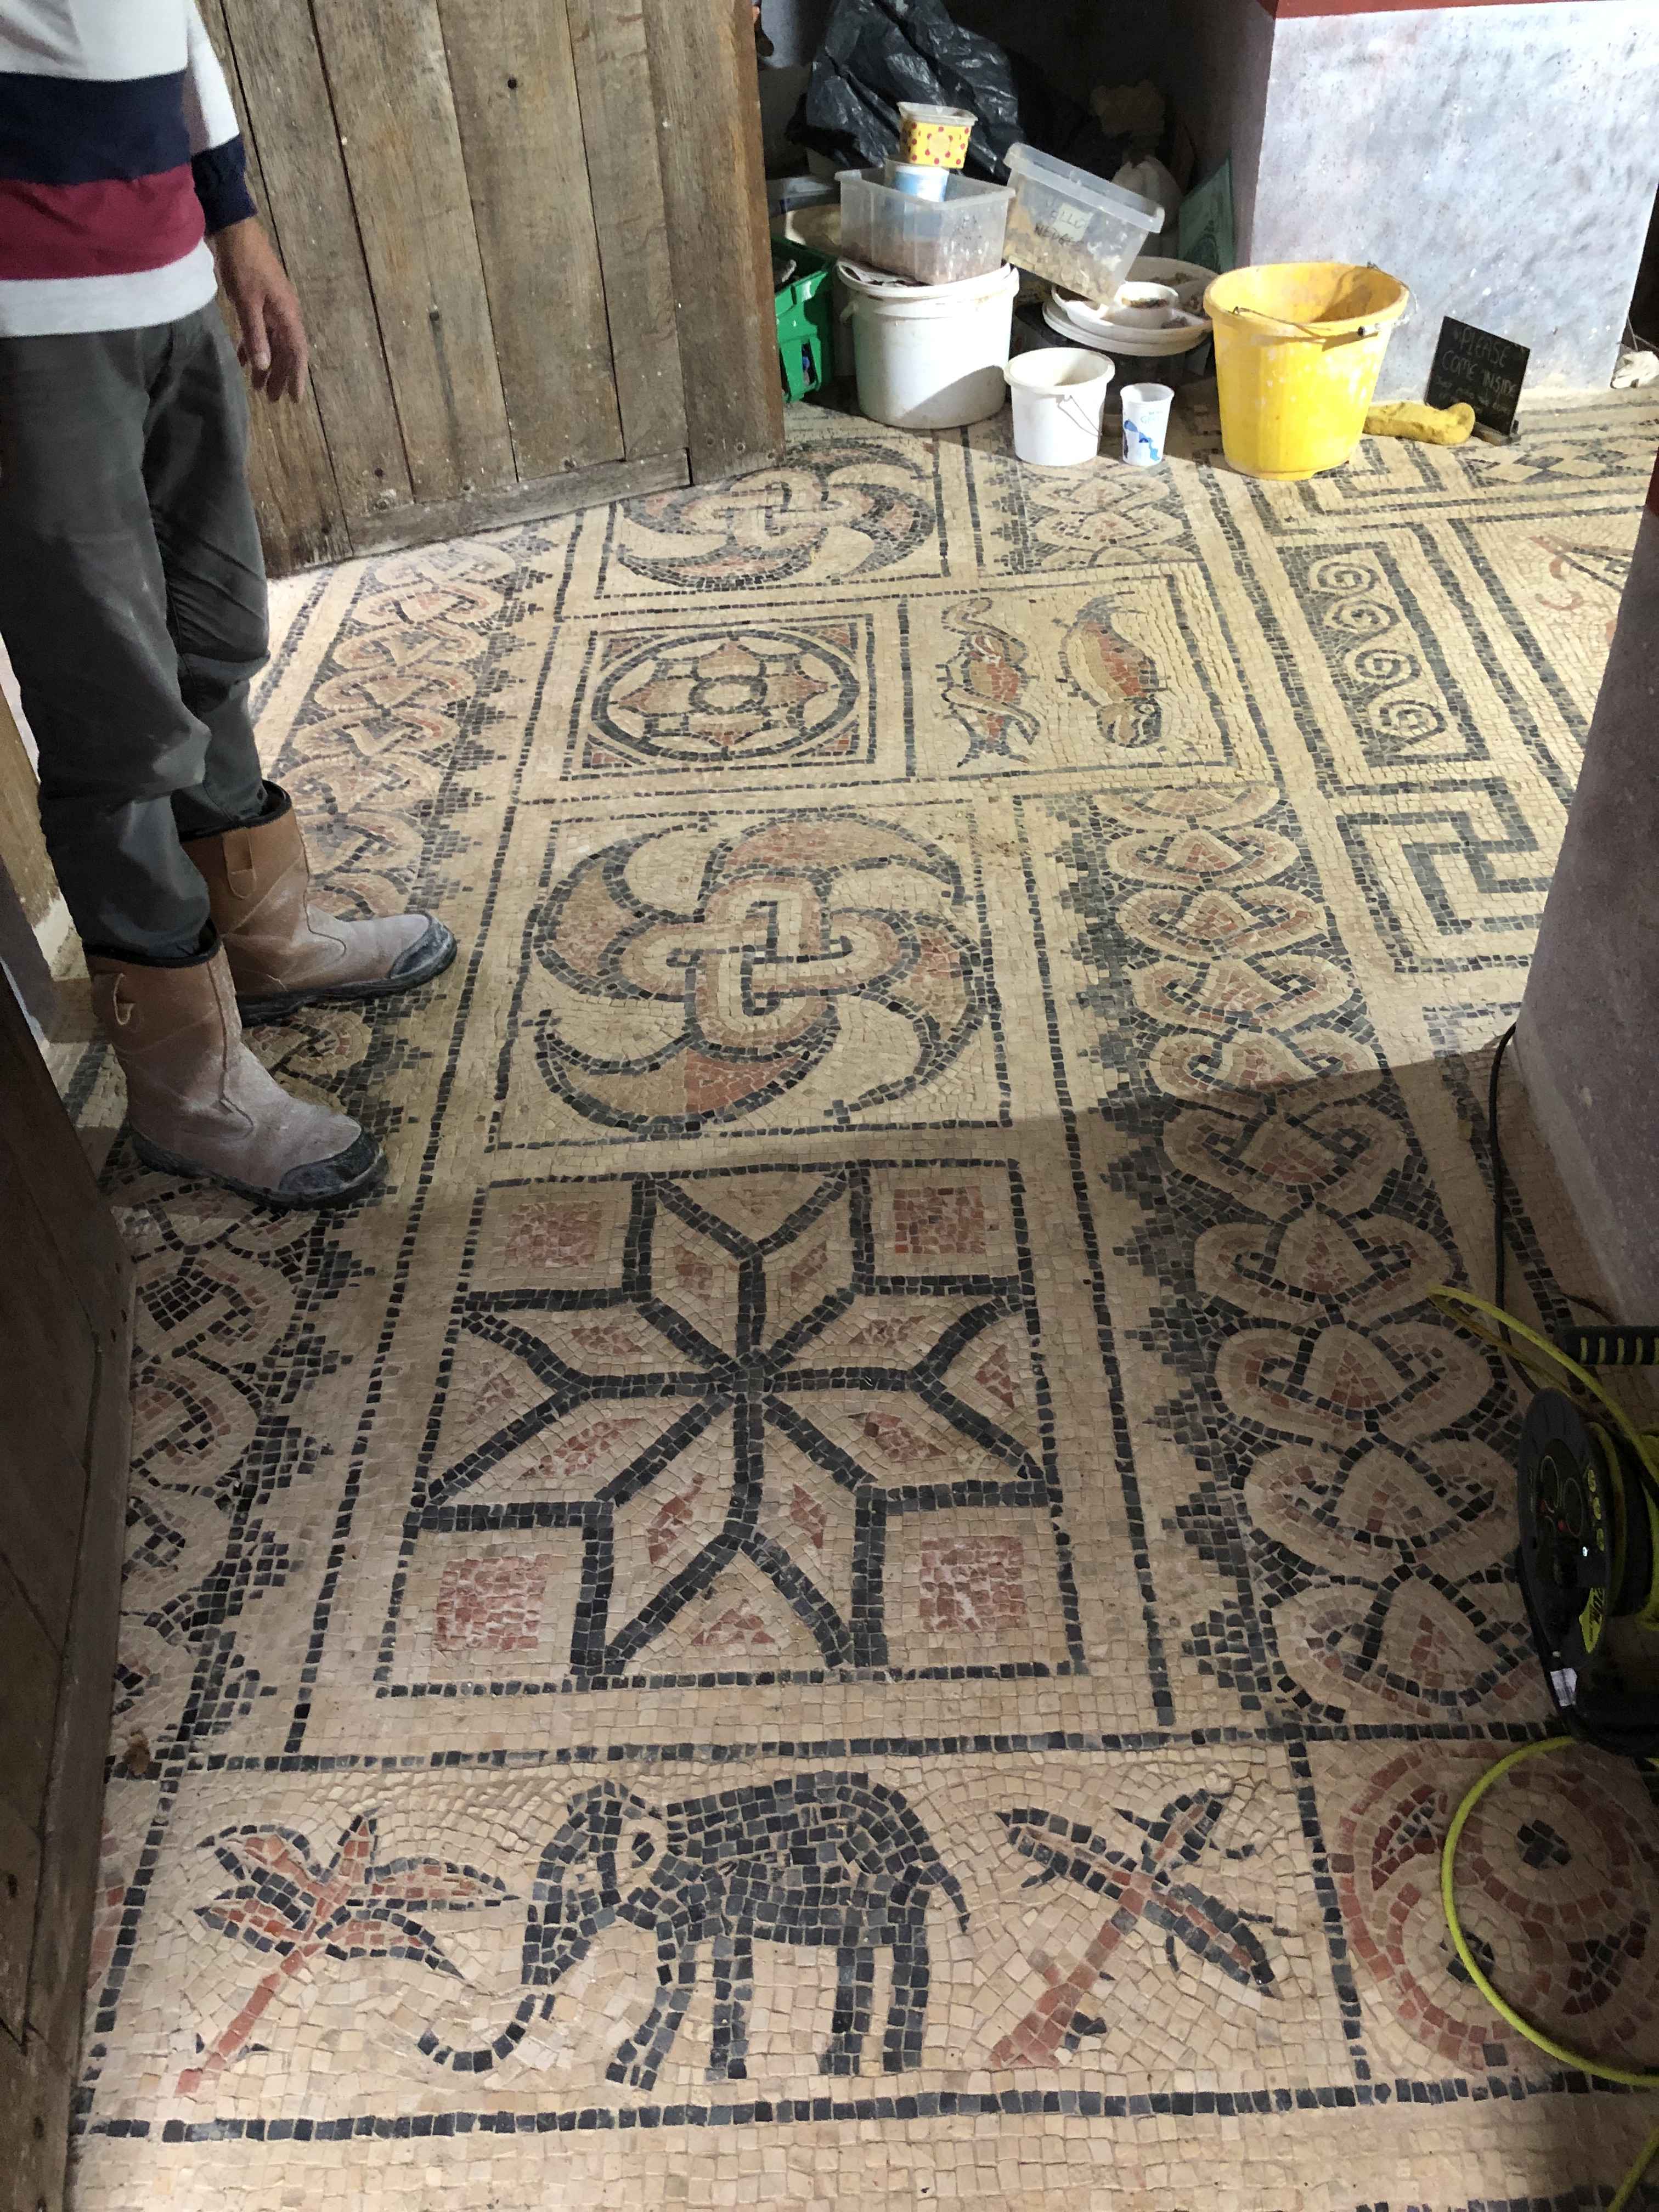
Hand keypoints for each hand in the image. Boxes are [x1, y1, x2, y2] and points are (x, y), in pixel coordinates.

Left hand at [211, 218, 308, 402]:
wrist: (235, 230)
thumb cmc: (242, 265)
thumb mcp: (247, 302)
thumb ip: (255, 334)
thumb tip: (263, 366)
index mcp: (287, 314)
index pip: (297, 352)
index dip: (296, 377)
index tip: (295, 399)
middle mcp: (285, 313)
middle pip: (286, 351)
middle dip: (279, 376)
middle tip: (272, 399)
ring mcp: (273, 306)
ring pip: (273, 343)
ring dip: (266, 364)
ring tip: (258, 387)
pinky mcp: (260, 300)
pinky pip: (261, 330)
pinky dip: (253, 346)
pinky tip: (244, 360)